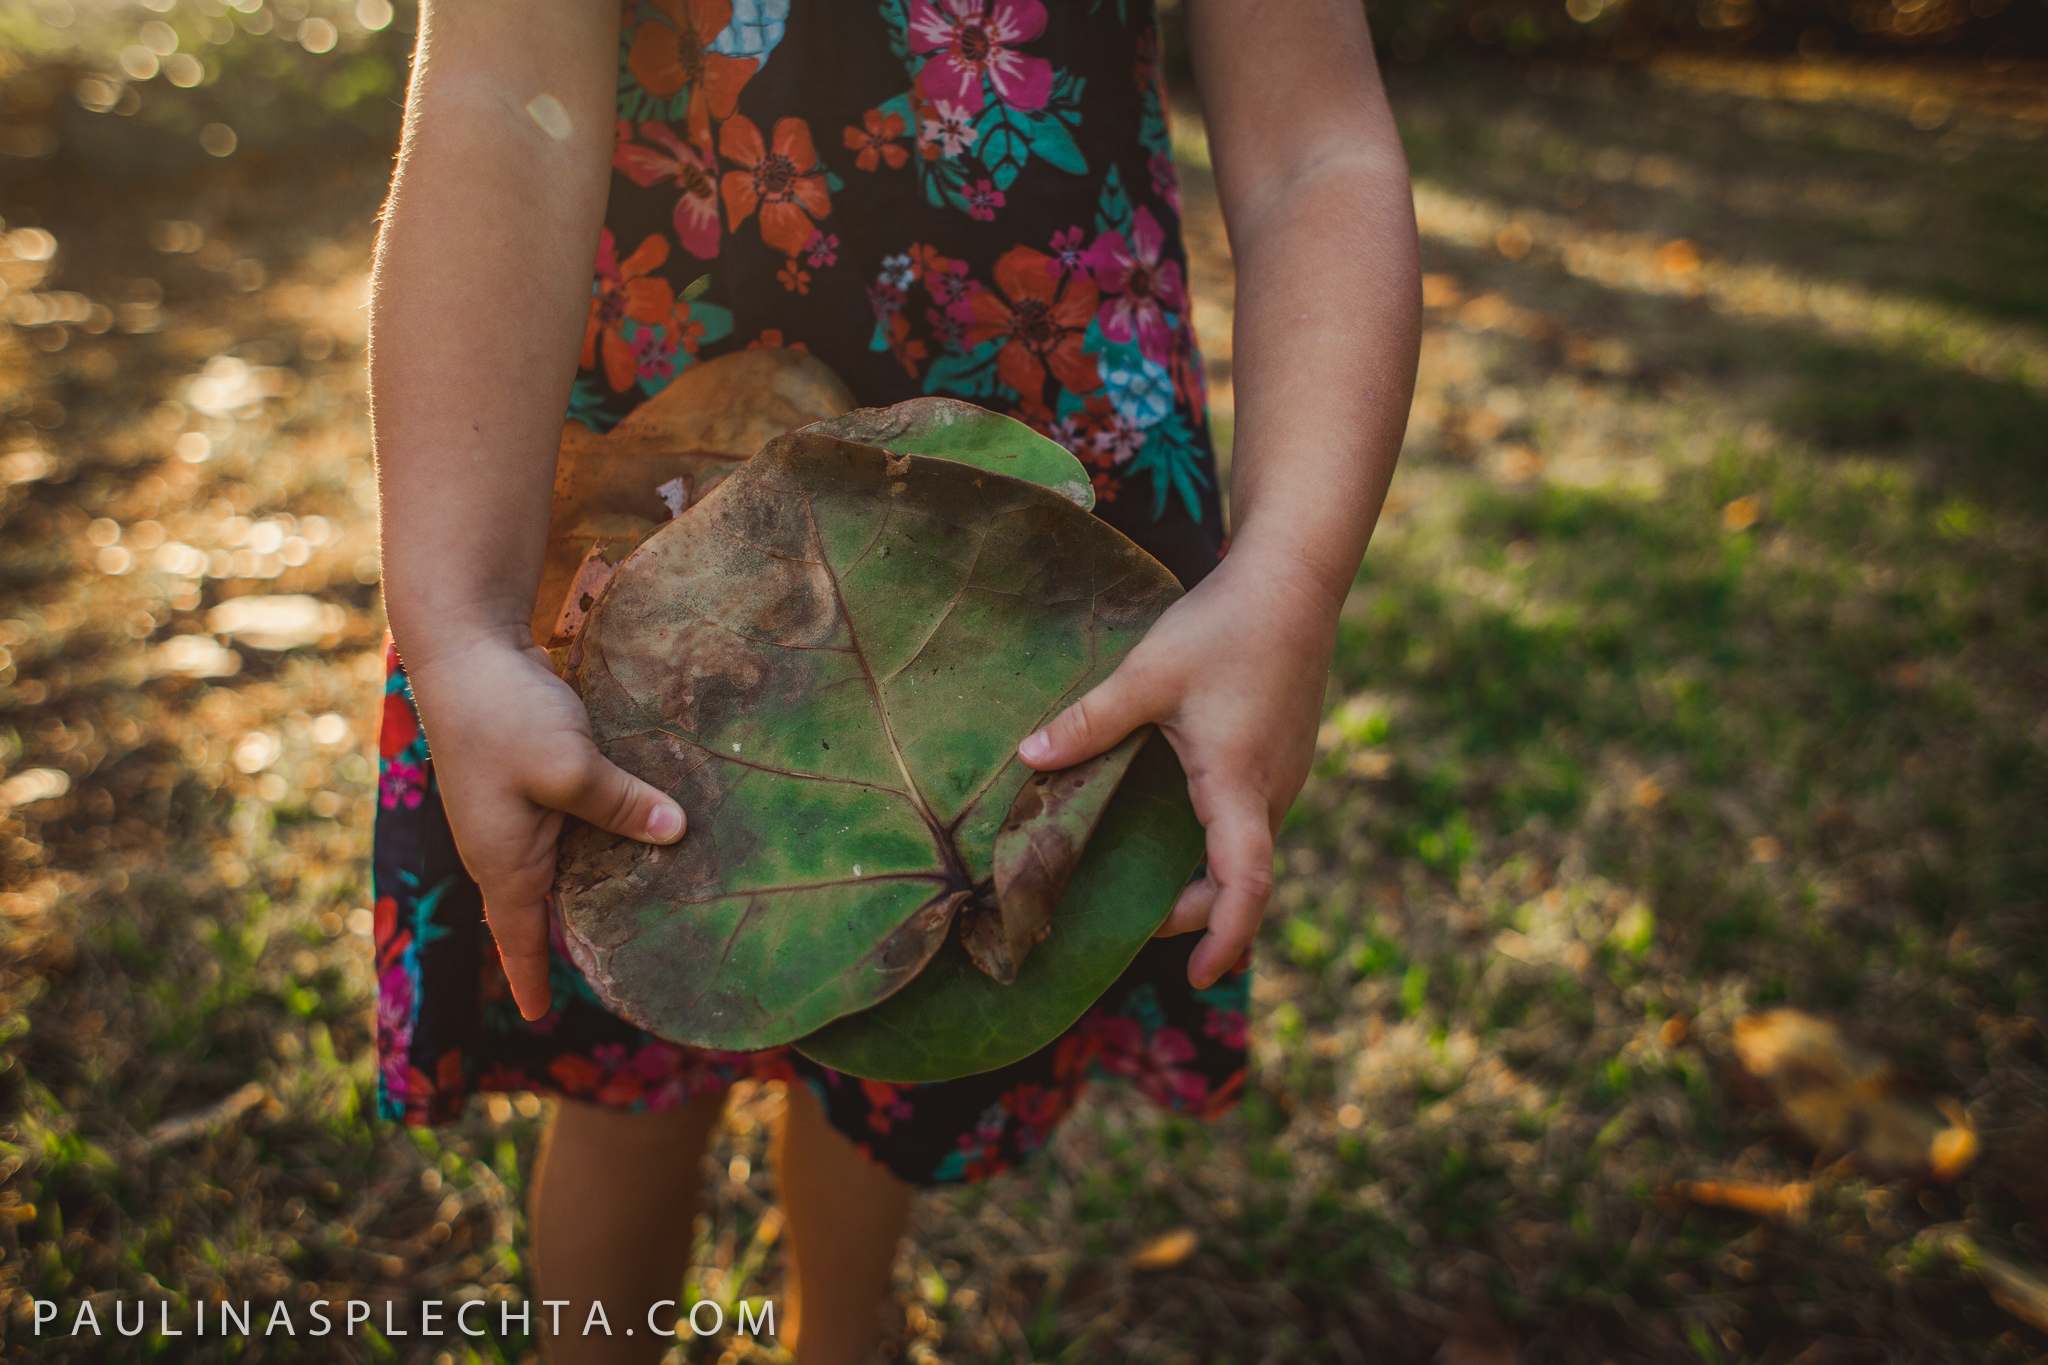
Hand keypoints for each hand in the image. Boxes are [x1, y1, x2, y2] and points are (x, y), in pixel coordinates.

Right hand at [400, 632, 685, 1019]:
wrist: (465, 644)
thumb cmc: (501, 714)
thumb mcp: (569, 767)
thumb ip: (621, 805)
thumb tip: (676, 833)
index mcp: (503, 860)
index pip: (518, 937)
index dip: (532, 977)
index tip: (539, 1016)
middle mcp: (505, 843)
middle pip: (547, 903)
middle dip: (578, 934)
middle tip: (627, 965)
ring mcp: (516, 809)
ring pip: (565, 858)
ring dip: (599, 876)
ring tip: (653, 904)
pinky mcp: (532, 775)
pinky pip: (571, 818)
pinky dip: (602, 828)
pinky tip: (645, 826)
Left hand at [1017, 550, 1336, 987]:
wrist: (1294, 581)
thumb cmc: (1224, 627)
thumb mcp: (1149, 673)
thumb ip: (1091, 721)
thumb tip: (1028, 757)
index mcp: (1238, 784)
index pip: (1244, 885)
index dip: (1225, 937)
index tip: (1201, 977)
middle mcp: (1272, 791)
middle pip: (1240, 877)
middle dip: (1197, 913)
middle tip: (1141, 926)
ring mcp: (1285, 775)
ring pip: (1249, 848)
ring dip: (1210, 877)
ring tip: (1159, 890)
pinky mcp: (1284, 755)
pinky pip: (1254, 819)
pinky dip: (1221, 842)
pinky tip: (1184, 822)